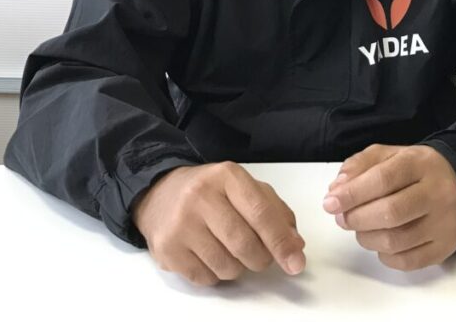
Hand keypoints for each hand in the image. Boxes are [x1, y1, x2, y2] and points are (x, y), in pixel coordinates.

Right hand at [132, 161, 305, 285]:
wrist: (159, 194)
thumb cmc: (211, 193)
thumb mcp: (245, 189)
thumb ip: (275, 213)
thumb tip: (295, 246)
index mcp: (227, 176)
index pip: (261, 213)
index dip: (281, 242)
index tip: (296, 262)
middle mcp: (200, 196)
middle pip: (245, 244)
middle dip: (261, 258)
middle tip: (260, 256)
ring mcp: (180, 223)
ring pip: (227, 266)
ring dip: (237, 267)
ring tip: (228, 249)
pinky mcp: (166, 249)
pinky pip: (205, 278)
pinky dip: (215, 274)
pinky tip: (209, 254)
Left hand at [323, 144, 455, 270]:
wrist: (455, 182)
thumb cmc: (412, 170)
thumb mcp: (386, 155)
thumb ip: (358, 166)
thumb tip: (336, 190)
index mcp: (420, 163)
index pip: (383, 179)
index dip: (352, 193)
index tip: (330, 203)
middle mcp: (438, 193)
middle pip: (390, 212)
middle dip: (356, 218)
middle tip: (342, 218)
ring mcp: (444, 222)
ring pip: (395, 241)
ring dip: (366, 237)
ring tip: (361, 227)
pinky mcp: (445, 247)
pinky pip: (406, 262)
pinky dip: (384, 255)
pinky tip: (381, 240)